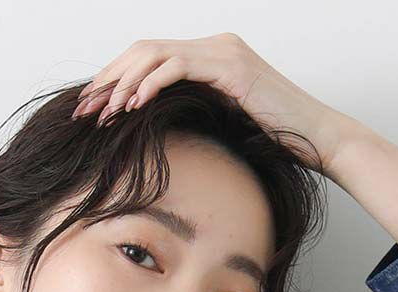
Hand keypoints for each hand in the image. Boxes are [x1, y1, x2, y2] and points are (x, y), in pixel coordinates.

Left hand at [71, 33, 355, 175]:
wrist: (313, 138)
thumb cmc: (273, 140)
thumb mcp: (222, 126)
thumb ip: (192, 117)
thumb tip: (154, 137)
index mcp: (209, 57)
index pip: (150, 58)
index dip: (116, 79)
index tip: (91, 107)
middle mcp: (214, 46)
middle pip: (144, 51)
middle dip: (109, 79)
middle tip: (84, 109)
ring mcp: (223, 52)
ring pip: (156, 55)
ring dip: (123, 83)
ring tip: (102, 111)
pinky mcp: (230, 66)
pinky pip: (178, 67)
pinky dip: (151, 84)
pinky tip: (132, 106)